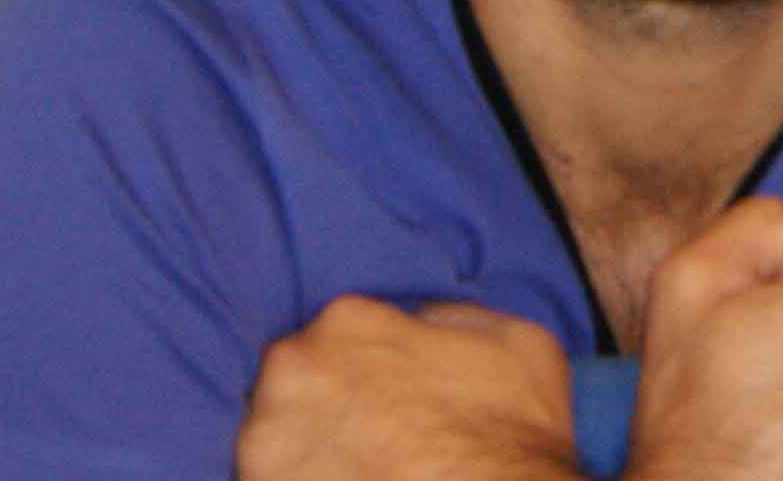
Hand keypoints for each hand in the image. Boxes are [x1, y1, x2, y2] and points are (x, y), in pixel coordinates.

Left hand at [236, 295, 578, 480]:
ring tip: (354, 473)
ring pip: (276, 437)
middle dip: (326, 407)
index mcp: (348, 319)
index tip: (389, 400)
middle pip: (298, 381)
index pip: (342, 334)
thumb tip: (424, 322)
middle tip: (369, 441)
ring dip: (305, 452)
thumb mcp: (514, 341)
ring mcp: (267, 439)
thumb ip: (450, 317)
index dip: (368, 369)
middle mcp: (293, 368)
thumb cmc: (511, 438)